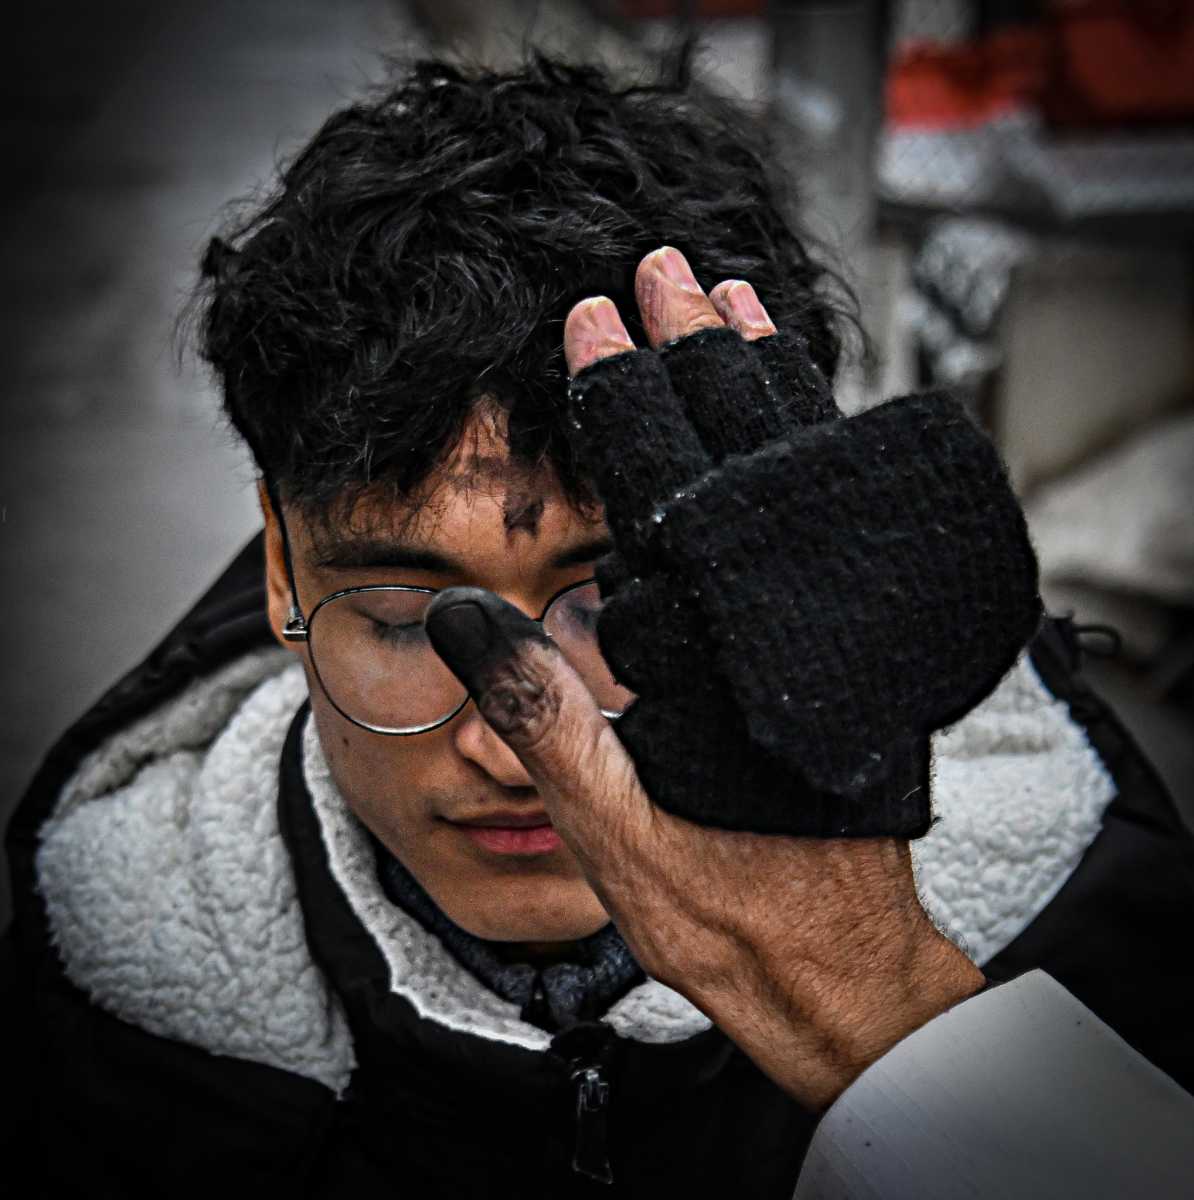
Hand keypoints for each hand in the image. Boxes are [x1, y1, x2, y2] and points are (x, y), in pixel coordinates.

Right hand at [422, 247, 987, 1109]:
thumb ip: (540, 716)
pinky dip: (811, 449)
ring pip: (804, 471)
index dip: (625, 393)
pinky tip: (798, 421)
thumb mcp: (613, 827)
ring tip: (742, 305)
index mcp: (723, 647)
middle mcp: (789, 620)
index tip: (598, 313)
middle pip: (742, 450)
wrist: (840, 971)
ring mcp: (833, 630)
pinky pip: (833, 521)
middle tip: (673, 269)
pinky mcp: (856, 651)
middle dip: (704, 349)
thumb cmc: (728, 908)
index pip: (662, 484)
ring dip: (767, 381)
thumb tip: (464, 615)